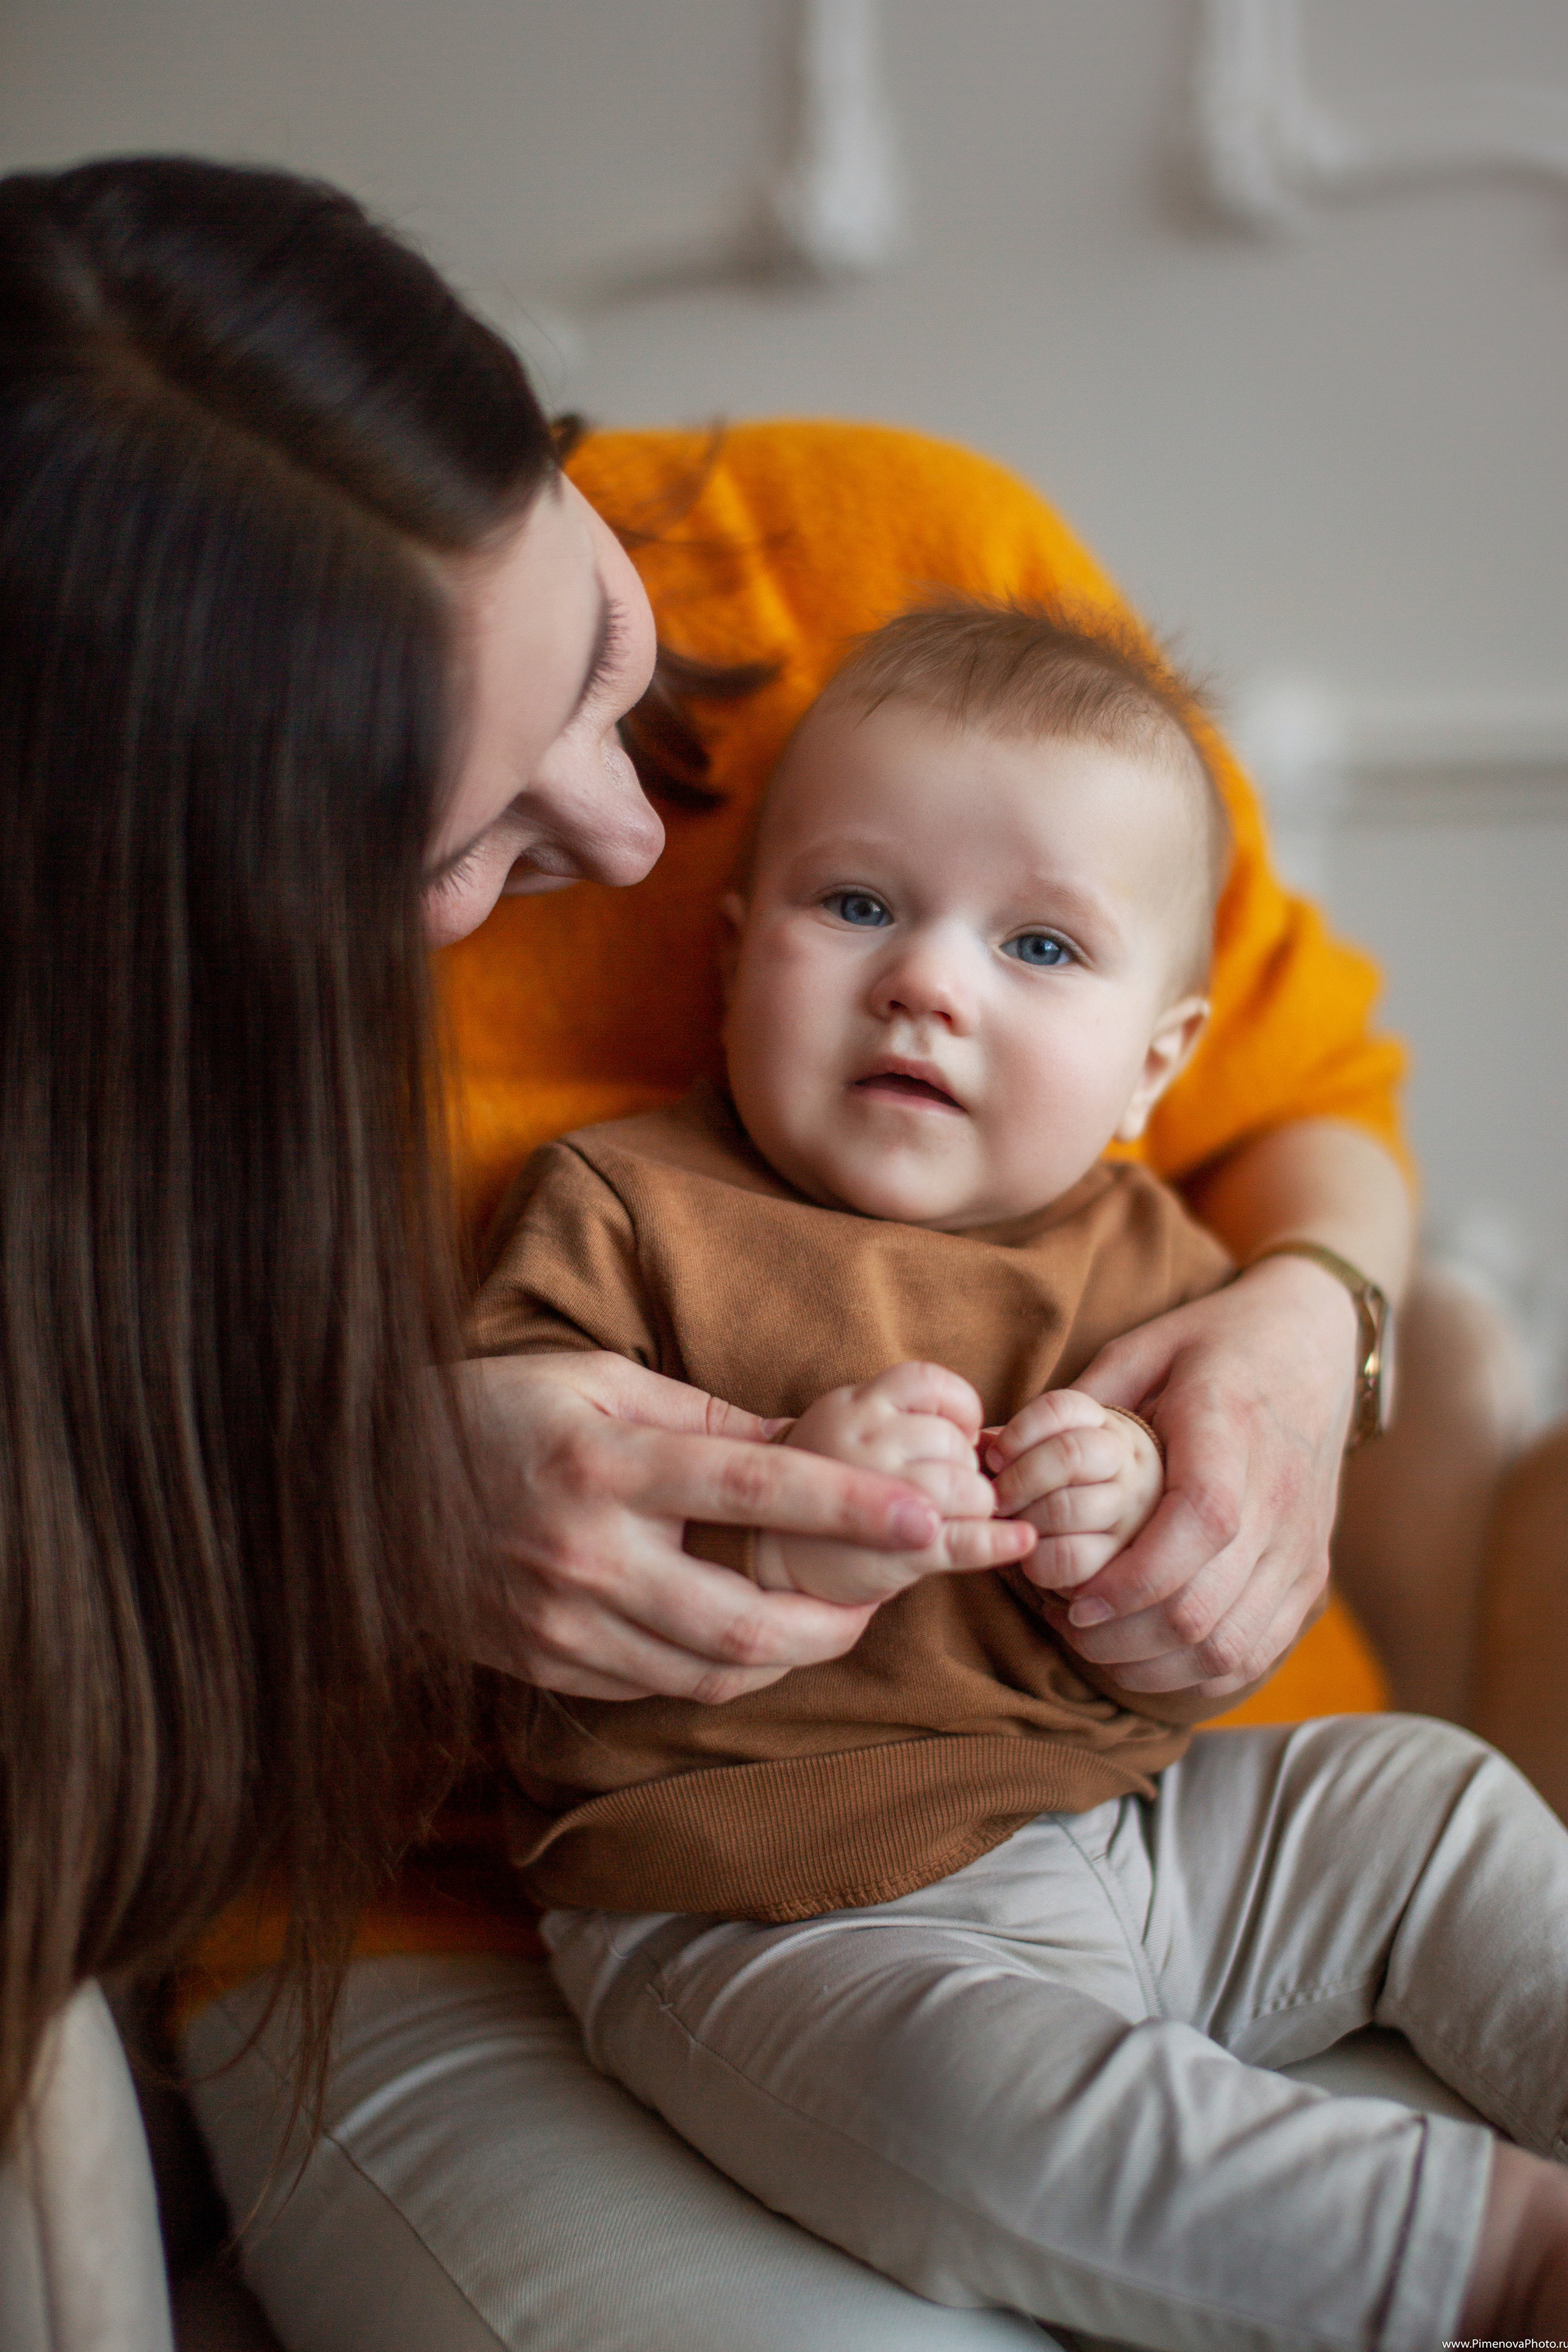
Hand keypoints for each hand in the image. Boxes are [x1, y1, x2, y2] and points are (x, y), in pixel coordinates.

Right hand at [463, 1350, 958, 1701]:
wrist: (362, 1483)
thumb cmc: (492, 1412)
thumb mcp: (596, 1384)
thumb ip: (706, 1420)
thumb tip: (810, 1437)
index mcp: (604, 1466)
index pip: (751, 1490)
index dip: (848, 1507)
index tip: (926, 1520)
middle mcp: (586, 1554)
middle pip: (742, 1617)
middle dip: (838, 1621)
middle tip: (891, 1594)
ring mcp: (561, 1622)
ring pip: (709, 1670)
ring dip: (790, 1654)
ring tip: (834, 1620)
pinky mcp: (543, 1664)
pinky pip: (657, 1688)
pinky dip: (721, 1670)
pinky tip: (751, 1638)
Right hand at [756, 1362, 1035, 1604]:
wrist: (769, 1560)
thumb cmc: (824, 1492)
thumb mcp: (849, 1435)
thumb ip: (902, 1423)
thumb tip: (986, 1438)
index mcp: (851, 1406)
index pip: (928, 1381)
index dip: (960, 1407)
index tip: (961, 1435)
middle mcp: (862, 1442)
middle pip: (954, 1441)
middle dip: (967, 1468)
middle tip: (947, 1492)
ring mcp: (877, 1497)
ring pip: (967, 1487)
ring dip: (978, 1506)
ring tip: (950, 1518)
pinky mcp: (894, 1551)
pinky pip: (966, 1541)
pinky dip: (1001, 1542)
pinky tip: (1020, 1540)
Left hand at [986, 1390, 1162, 1590]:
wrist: (1137, 1538)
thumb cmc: (1071, 1487)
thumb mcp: (1051, 1451)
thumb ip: (1014, 1445)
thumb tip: (974, 1448)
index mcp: (1103, 1425)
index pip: (1060, 1408)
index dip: (1018, 1433)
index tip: (994, 1458)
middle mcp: (1126, 1460)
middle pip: (1068, 1454)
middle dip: (1018, 1480)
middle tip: (995, 1501)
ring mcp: (1131, 1508)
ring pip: (1067, 1507)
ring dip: (1025, 1520)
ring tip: (1013, 1527)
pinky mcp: (1124, 1556)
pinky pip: (1070, 1557)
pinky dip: (1037, 1561)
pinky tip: (1032, 1557)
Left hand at [1039, 1255, 1358, 1696]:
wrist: (1316, 1343)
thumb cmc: (1216, 1343)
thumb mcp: (1146, 1346)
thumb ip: (1079, 1401)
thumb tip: (996, 1449)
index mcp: (1232, 1431)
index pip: (1200, 1524)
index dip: (1134, 1579)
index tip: (1076, 1601)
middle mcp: (1279, 1497)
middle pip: (1208, 1604)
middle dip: (1125, 1636)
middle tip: (1069, 1626)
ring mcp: (1302, 1543)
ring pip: (1231, 1643)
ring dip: (1156, 1664)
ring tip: (1099, 1647)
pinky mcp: (1312, 1573)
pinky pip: (1259, 1649)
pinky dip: (1199, 1672)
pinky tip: (1150, 1658)